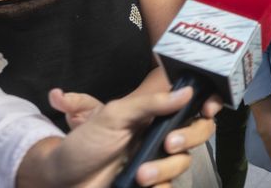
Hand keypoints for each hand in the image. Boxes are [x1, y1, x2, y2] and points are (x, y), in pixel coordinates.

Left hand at [18, 87, 221, 187]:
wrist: (62, 180)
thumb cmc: (83, 143)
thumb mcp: (112, 115)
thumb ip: (149, 103)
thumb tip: (187, 92)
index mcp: (153, 114)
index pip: (190, 104)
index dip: (206, 104)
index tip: (207, 109)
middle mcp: (160, 135)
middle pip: (198, 131)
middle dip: (191, 136)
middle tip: (169, 144)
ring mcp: (158, 161)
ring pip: (184, 162)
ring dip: (165, 169)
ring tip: (140, 176)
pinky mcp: (153, 184)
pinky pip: (171, 187)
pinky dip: (161, 187)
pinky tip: (144, 186)